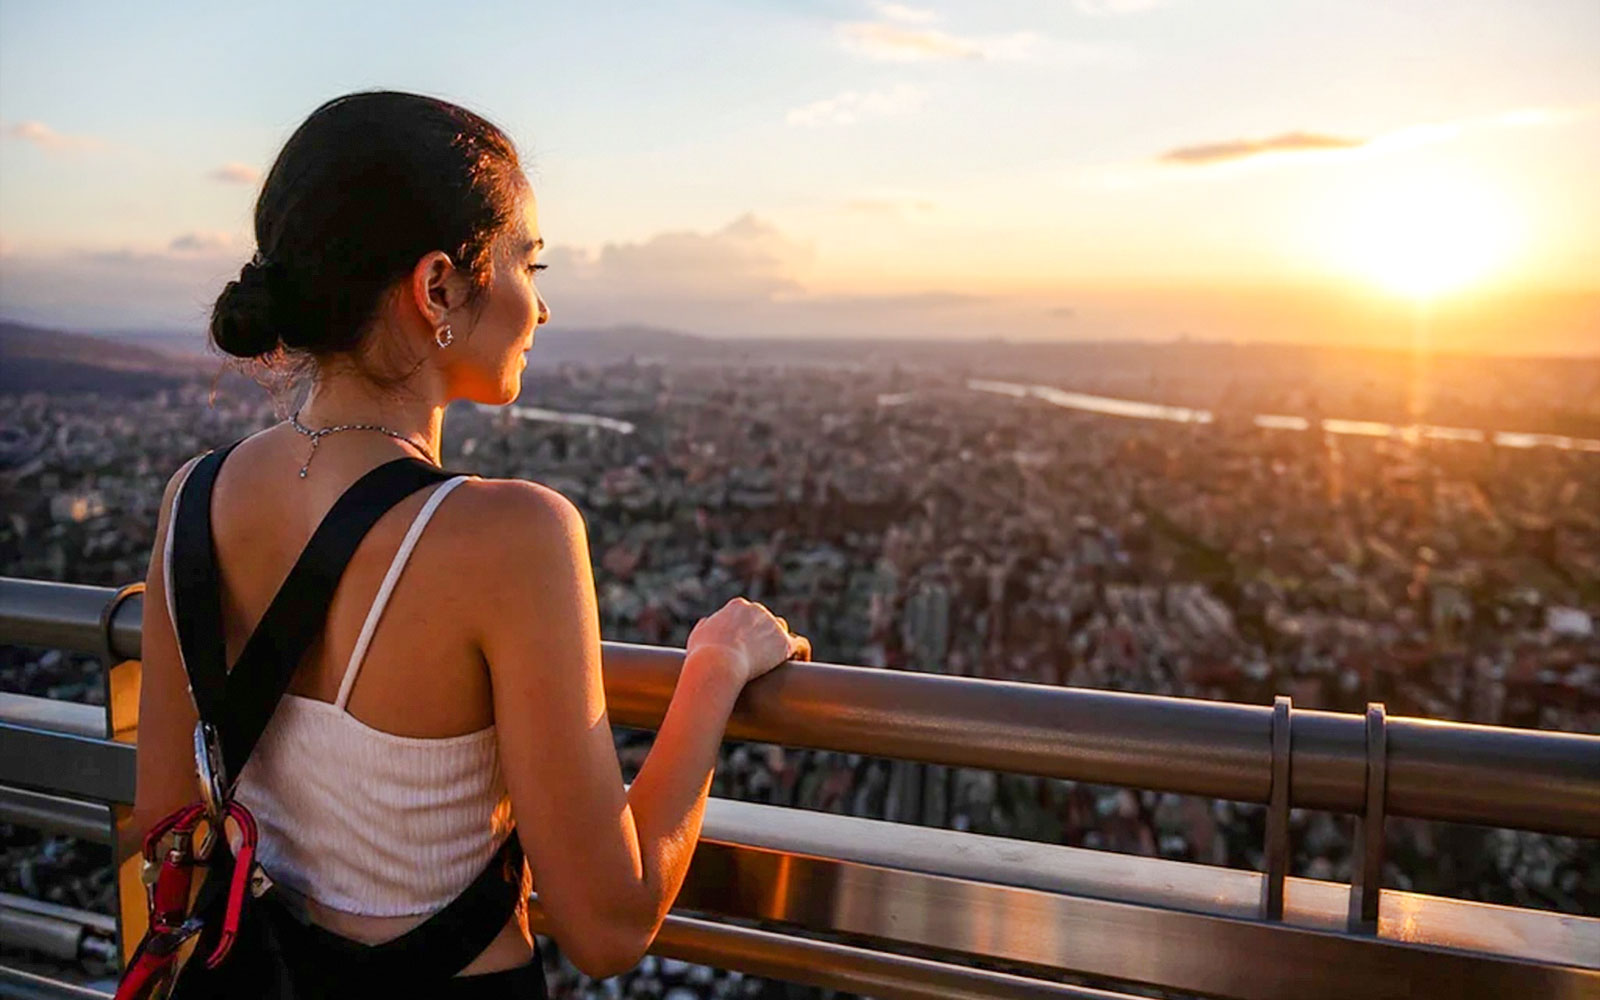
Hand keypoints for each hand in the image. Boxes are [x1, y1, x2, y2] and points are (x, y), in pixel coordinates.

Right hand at [686, 597, 810, 686]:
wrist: (718, 664)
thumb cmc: (704, 654)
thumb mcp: (698, 636)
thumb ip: (705, 626)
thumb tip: (707, 623)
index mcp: (737, 606)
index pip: (748, 613)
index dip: (748, 629)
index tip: (745, 645)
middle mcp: (758, 610)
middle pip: (766, 621)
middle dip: (764, 636)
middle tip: (761, 656)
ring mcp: (773, 625)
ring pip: (782, 631)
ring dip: (780, 643)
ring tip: (780, 661)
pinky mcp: (785, 643)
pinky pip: (800, 645)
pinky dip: (801, 654)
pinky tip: (800, 665)